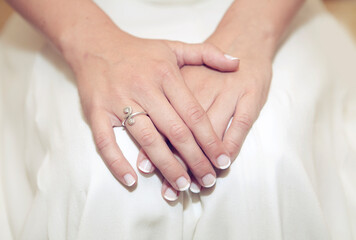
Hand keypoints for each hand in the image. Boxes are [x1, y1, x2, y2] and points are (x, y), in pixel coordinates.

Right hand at [71, 33, 238, 189]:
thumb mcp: (174, 47)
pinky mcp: (96, 111)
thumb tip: (237, 62)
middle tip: (208, 181)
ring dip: (166, 166)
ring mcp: (118, 100)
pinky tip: (132, 180)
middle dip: (194, 159)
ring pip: (147, 139)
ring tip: (182, 185)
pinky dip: (117, 162)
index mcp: (165, 74)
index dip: (210, 140)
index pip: (193, 113)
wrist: (95, 44)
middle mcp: (144, 88)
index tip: (222, 160)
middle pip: (175, 131)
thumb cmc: (138, 51)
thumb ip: (207, 54)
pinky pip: (105, 141)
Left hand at [137, 54, 271, 199]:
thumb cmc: (207, 65)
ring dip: (204, 160)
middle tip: (171, 189)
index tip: (146, 170)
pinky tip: (224, 164)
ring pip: (211, 131)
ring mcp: (227, 90)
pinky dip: (230, 147)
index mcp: (179, 81)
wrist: (242, 39)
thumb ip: (165, 100)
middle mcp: (201, 86)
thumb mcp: (183, 72)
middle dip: (178, 160)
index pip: (163, 117)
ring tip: (198, 183)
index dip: (155, 144)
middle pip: (185, 128)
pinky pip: (240, 125)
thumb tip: (148, 136)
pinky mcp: (250, 94)